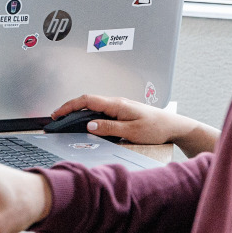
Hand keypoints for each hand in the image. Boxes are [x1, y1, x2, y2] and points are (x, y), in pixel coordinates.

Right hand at [50, 94, 219, 152]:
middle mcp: (116, 102)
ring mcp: (119, 106)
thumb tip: (89, 125)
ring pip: (93, 106)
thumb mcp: (132, 132)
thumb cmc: (157, 128)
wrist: (174, 126)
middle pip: (87, 101)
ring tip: (67, 121)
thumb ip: (109, 128)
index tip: (57, 114)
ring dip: (79, 112)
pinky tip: (86, 123)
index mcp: (117, 104)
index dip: (69, 106)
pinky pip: (101, 111)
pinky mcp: (123, 112)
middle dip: (69, 108)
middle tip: (57, 119)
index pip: (86, 100)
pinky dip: (89, 115)